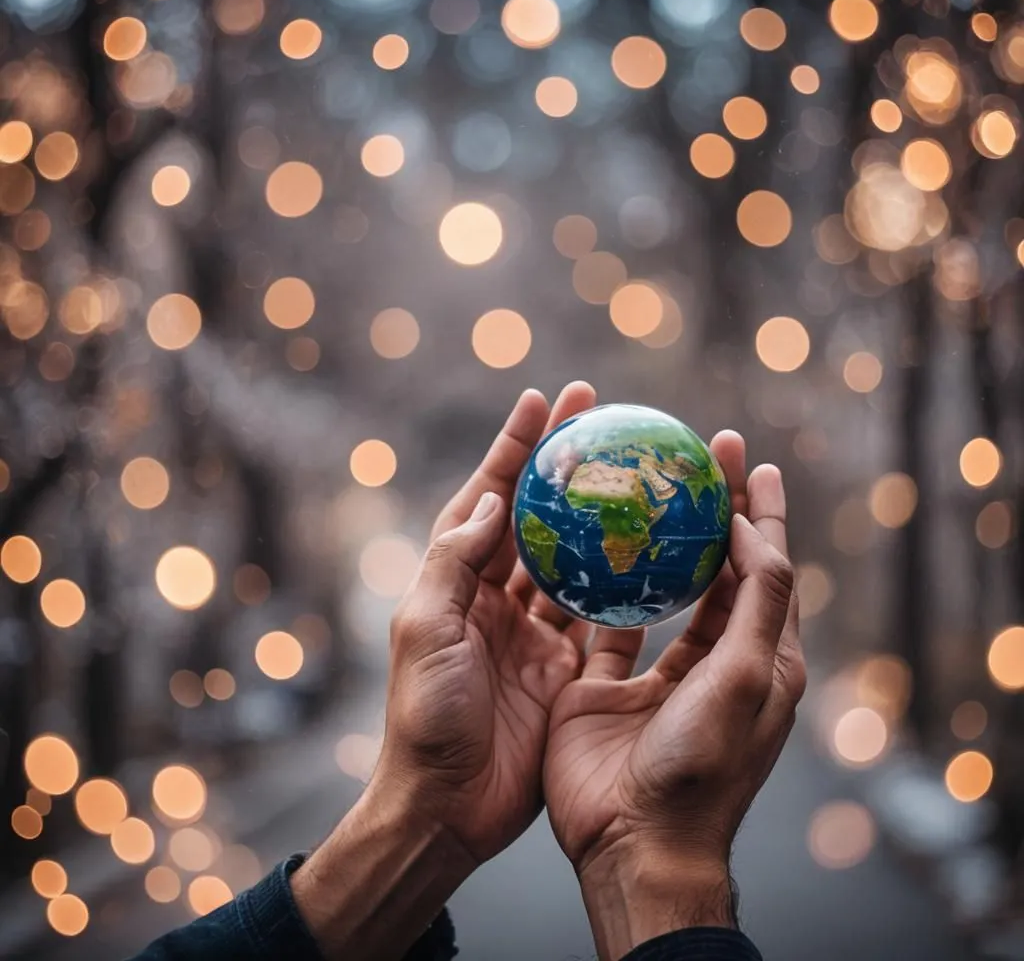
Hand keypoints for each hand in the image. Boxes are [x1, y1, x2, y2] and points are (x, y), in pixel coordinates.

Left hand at [293, 384, 593, 959]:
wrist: (447, 806)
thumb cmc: (424, 717)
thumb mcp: (424, 630)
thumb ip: (453, 563)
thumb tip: (488, 499)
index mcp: (456, 582)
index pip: (488, 498)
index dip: (514, 447)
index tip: (543, 401)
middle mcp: (496, 599)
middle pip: (537, 517)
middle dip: (564, 466)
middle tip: (600, 416)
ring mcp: (533, 633)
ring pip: (575, 561)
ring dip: (601, 520)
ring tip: (638, 475)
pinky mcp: (564, 670)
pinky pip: (603, 619)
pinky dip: (627, 587)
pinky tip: (659, 557)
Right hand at [543, 434, 805, 960]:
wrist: (637, 841)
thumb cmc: (703, 763)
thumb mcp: (746, 676)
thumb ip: (757, 600)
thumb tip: (749, 528)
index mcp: (757, 659)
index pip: (768, 567)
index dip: (763, 511)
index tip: (753, 461)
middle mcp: (710, 660)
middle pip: (718, 567)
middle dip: (714, 508)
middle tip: (701, 452)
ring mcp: (656, 675)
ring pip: (662, 590)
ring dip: (658, 539)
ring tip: (642, 487)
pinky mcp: (604, 687)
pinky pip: (604, 624)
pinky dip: (601, 587)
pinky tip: (588, 549)